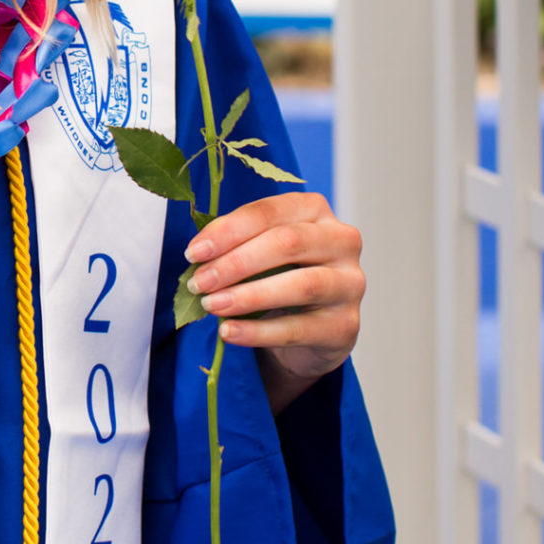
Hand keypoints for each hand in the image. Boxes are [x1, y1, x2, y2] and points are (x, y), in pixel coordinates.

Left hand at [184, 192, 363, 415]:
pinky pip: (299, 328)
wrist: (312, 332)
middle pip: (287, 243)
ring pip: (301, 285)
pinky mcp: (346, 325)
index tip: (194, 252)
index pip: (270, 212)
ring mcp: (349, 284)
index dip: (229, 230)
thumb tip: (198, 255)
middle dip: (236, 263)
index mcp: (315, 211)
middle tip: (199, 283)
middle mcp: (341, 241)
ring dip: (248, 296)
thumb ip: (235, 246)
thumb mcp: (259, 254)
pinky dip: (258, 331)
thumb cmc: (280, 279)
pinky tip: (229, 331)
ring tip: (212, 305)